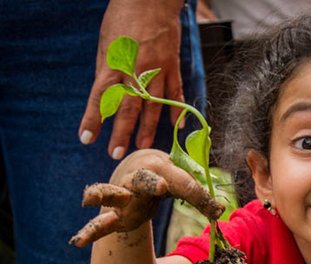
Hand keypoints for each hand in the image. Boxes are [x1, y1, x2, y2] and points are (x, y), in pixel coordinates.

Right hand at [69, 149, 223, 246]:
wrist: (133, 172)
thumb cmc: (164, 178)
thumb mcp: (183, 184)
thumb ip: (200, 197)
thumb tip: (220, 210)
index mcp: (159, 167)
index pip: (182, 182)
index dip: (199, 195)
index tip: (216, 209)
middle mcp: (137, 179)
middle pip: (143, 179)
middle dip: (150, 182)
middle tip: (160, 186)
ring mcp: (121, 196)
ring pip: (110, 193)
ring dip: (103, 194)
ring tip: (90, 199)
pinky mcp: (113, 215)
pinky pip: (98, 225)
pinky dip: (88, 232)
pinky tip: (77, 242)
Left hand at [79, 0, 186, 158]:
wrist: (150, 1)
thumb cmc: (122, 21)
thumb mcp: (107, 45)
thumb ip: (108, 73)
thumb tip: (107, 100)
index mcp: (115, 63)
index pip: (101, 96)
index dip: (93, 118)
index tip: (86, 138)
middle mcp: (136, 69)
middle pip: (128, 107)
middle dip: (122, 131)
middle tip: (116, 152)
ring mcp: (158, 69)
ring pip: (153, 104)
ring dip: (148, 127)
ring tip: (143, 145)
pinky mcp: (173, 66)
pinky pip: (176, 93)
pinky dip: (176, 110)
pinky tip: (176, 126)